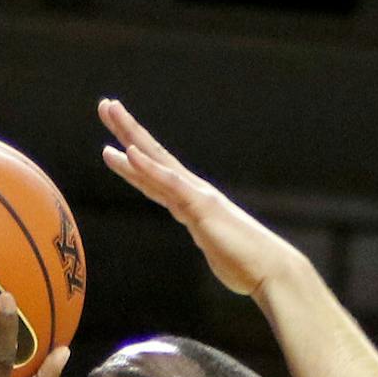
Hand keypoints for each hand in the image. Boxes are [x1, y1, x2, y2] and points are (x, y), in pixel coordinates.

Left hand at [99, 98, 306, 299]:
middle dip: (128, 131)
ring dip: (130, 135)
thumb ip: (208, 237)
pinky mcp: (201, 208)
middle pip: (153, 156)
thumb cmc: (247, 264)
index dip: (135, 157)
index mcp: (194, 202)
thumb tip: (208, 239)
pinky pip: (170, 184)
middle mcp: (194, 192)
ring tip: (110, 110)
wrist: (271, 271)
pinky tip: (130, 152)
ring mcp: (197, 197)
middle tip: (106, 105)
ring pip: (156, 161)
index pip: (157, 176)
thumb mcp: (217, 247)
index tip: (115, 141)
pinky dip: (149, 167)